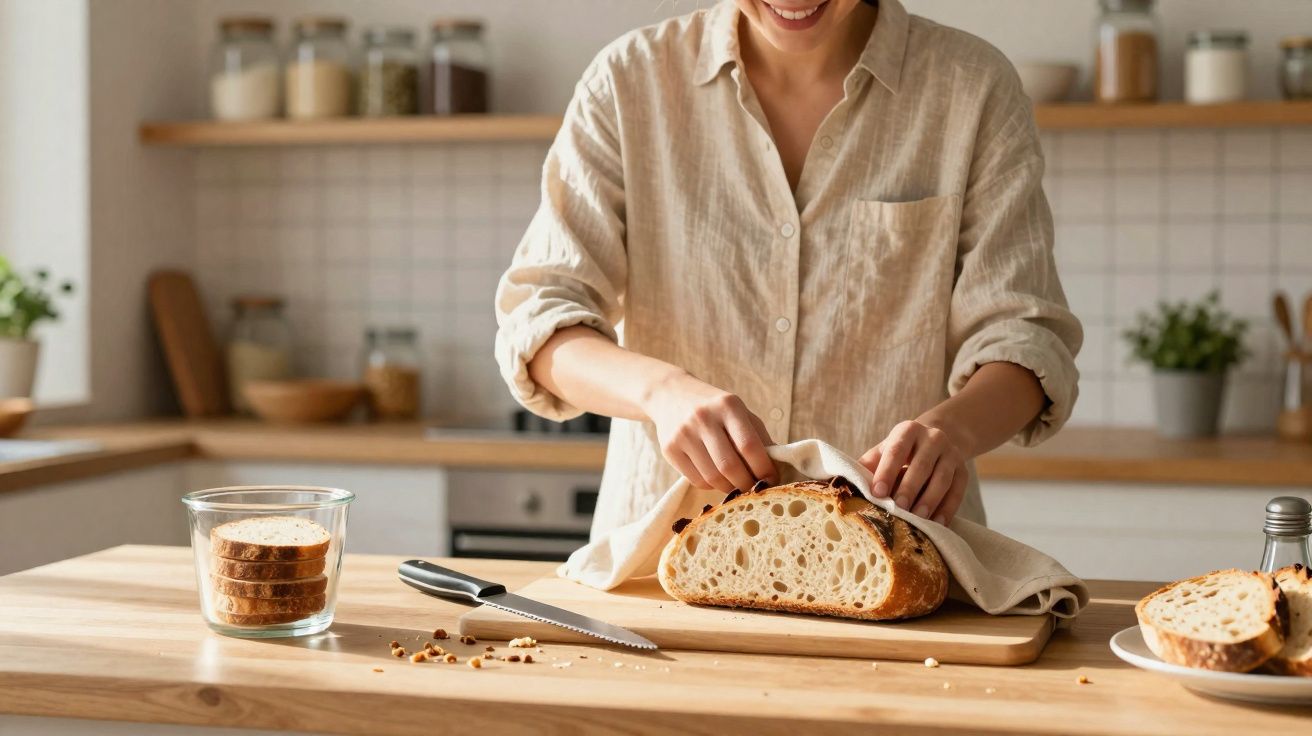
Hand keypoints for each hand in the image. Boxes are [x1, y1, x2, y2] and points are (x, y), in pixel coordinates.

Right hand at [642, 372, 776, 492]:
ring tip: (737, 485)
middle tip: (755, 490)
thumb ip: (759, 436)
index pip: (749, 446)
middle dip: (747, 485)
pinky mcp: (669, 449)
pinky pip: (696, 480)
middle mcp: (704, 418)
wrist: (671, 394)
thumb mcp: (739, 412)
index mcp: (728, 406)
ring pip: (712, 477)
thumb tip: (778, 467)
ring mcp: (684, 434)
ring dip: (730, 488)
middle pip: (730, 466)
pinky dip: (711, 486)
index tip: (772, 480)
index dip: (764, 469)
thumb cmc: (715, 407)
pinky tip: (717, 478)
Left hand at [858, 420, 967, 524]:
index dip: (886, 472)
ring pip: (942, 479)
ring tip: (917, 519)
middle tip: (898, 509)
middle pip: (921, 465)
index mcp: (908, 431)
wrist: (935, 441)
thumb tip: (844, 486)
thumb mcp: (883, 452)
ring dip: (929, 500)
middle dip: (909, 488)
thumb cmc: (900, 453)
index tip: (876, 493)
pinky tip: (937, 524)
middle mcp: (933, 438)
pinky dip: (948, 509)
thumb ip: (867, 466)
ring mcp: (951, 454)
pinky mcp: (964, 471)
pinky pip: (957, 492)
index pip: (896, 450)